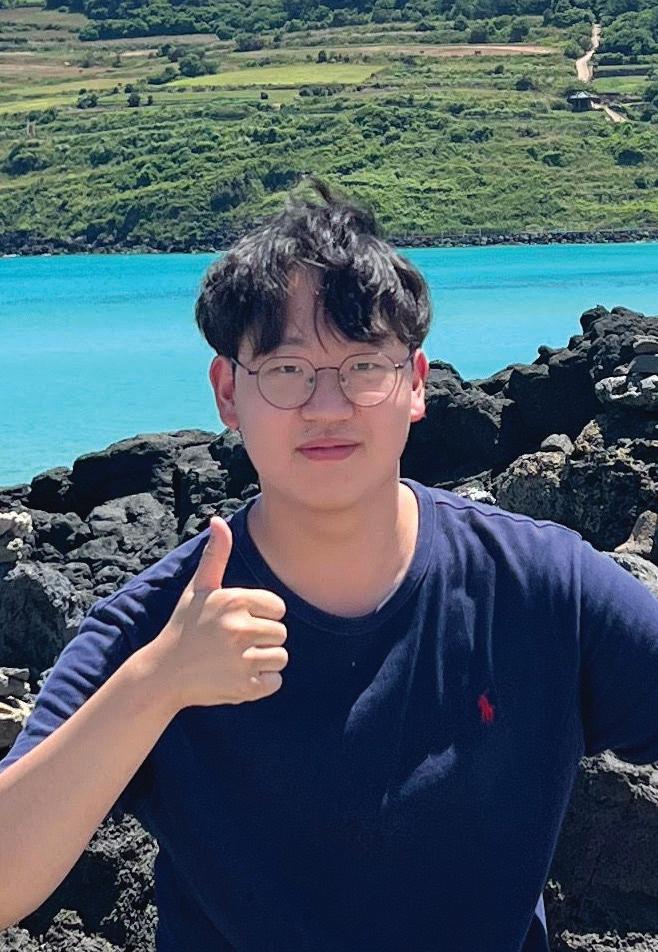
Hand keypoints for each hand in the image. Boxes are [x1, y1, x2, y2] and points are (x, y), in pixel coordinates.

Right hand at [148, 516, 287, 711]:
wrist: (163, 674)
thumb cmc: (185, 627)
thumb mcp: (198, 589)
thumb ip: (215, 555)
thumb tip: (218, 520)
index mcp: (234, 601)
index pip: (278, 607)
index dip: (262, 615)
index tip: (237, 622)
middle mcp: (240, 629)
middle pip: (282, 633)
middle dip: (262, 639)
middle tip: (233, 644)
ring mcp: (243, 660)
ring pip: (281, 657)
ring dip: (263, 661)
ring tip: (235, 660)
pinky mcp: (246, 687)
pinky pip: (275, 681)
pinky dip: (261, 683)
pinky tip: (237, 677)